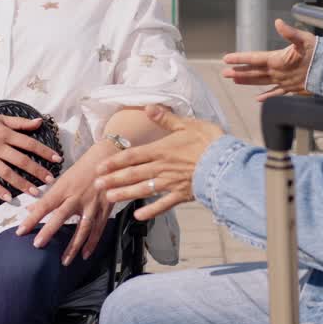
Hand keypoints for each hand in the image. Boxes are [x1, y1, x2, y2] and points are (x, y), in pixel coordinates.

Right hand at [0, 108, 62, 199]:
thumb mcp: (0, 118)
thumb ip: (20, 122)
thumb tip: (40, 122)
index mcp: (5, 134)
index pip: (29, 143)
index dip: (44, 152)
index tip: (57, 160)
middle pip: (21, 160)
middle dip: (37, 171)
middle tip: (51, 181)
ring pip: (7, 173)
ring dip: (22, 183)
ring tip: (35, 193)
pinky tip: (9, 198)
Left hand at [15, 142, 116, 264]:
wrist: (108, 156)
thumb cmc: (83, 168)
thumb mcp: (63, 179)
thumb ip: (49, 196)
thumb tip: (31, 208)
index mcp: (64, 187)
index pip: (45, 204)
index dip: (32, 218)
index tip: (20, 231)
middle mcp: (77, 196)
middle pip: (61, 215)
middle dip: (49, 231)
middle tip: (38, 245)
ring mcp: (93, 203)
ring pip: (82, 227)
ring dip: (73, 245)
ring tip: (64, 261)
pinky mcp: (105, 207)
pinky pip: (98, 228)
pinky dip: (92, 242)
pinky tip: (85, 254)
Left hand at [95, 105, 223, 220]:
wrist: (226, 163)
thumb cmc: (209, 141)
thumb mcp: (187, 124)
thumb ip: (165, 118)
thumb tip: (148, 107)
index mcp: (161, 150)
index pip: (132, 156)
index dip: (114, 162)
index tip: (99, 167)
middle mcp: (162, 167)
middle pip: (133, 174)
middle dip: (113, 179)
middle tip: (96, 185)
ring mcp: (170, 183)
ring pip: (143, 189)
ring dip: (125, 194)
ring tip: (109, 198)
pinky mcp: (182, 194)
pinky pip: (163, 204)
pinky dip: (150, 210)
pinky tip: (138, 216)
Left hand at [221, 19, 316, 101]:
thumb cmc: (319, 52)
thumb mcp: (304, 38)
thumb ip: (290, 32)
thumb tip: (278, 22)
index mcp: (278, 60)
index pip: (254, 58)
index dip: (240, 58)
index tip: (226, 59)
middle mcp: (278, 73)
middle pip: (254, 72)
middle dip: (239, 72)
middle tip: (224, 73)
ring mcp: (284, 82)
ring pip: (261, 82)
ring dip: (247, 81)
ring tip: (235, 81)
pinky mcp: (291, 88)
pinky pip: (275, 93)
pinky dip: (266, 96)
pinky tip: (258, 99)